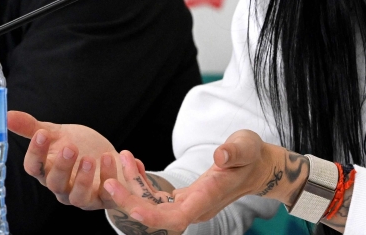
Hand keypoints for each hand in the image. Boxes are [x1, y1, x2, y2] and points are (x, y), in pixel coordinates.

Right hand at [8, 110, 126, 209]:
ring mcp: (82, 195)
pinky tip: (109, 158)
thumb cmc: (79, 146)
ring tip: (90, 158)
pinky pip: (106, 194)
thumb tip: (7, 114)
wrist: (106, 157)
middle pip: (55, 183)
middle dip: (62, 166)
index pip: (34, 167)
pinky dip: (109, 177)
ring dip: (84, 178)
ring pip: (78, 196)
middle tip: (70, 147)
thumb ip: (32, 126)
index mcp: (47, 170)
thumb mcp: (57, 133)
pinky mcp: (104, 197)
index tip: (42, 134)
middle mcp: (62, 186)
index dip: (36, 153)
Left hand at [103, 130, 306, 232]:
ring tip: (122, 156)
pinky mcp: (183, 196)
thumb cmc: (252, 154)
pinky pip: (156, 195)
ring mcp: (187, 203)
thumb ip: (234, 151)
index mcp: (207, 199)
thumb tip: (220, 157)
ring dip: (132, 186)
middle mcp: (194, 207)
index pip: (175, 219)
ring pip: (152, 204)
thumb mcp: (246, 146)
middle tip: (108, 182)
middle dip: (130, 202)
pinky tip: (134, 162)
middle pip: (156, 216)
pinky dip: (142, 181)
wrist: (257, 165)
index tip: (132, 208)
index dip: (152, 217)